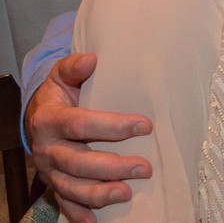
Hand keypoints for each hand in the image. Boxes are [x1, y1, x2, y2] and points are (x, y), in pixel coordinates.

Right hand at [26, 53, 152, 221]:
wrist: (37, 115)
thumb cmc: (60, 94)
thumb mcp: (62, 75)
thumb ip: (74, 67)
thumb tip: (91, 59)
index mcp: (51, 119)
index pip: (83, 124)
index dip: (113, 126)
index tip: (145, 125)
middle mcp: (47, 148)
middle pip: (78, 162)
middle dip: (111, 167)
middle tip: (144, 168)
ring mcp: (49, 169)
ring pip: (71, 187)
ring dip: (98, 194)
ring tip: (126, 194)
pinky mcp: (53, 182)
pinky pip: (64, 202)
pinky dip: (78, 214)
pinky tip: (96, 222)